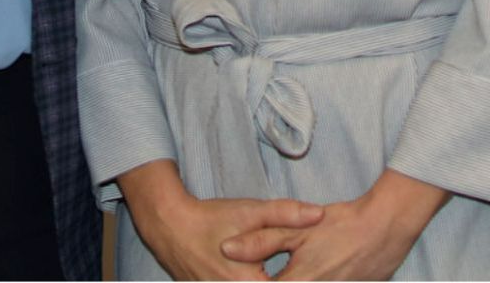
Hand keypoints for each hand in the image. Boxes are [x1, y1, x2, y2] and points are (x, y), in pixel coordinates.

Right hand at [118, 159, 325, 279]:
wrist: (171, 226)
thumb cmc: (212, 219)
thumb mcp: (251, 212)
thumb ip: (287, 214)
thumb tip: (319, 215)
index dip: (304, 278)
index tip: (316, 271)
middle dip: (286, 277)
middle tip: (296, 267)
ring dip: (267, 278)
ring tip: (274, 268)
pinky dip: (250, 281)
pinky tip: (255, 271)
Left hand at [220, 170, 449, 280]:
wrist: (386, 227)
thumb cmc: (342, 226)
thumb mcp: (297, 229)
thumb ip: (261, 241)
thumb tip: (226, 249)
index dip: (250, 280)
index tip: (238, 277)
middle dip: (273, 278)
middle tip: (279, 264)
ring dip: (296, 278)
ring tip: (300, 264)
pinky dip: (318, 279)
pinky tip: (323, 266)